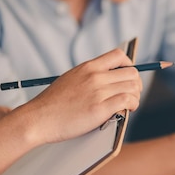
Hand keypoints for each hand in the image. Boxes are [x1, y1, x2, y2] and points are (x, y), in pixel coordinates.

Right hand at [16, 48, 142, 145]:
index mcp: (88, 67)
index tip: (127, 77)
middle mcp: (95, 76)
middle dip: (136, 84)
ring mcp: (97, 92)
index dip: (129, 65)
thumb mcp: (71, 78)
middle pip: (132, 73)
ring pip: (133, 87)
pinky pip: (127, 101)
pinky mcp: (99, 109)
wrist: (37, 119)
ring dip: (135, 96)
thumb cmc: (53, 103)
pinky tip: (127, 110)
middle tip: (132, 94)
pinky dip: (132, 105)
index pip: (119, 55)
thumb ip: (89, 75)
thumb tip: (109, 76)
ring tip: (130, 105)